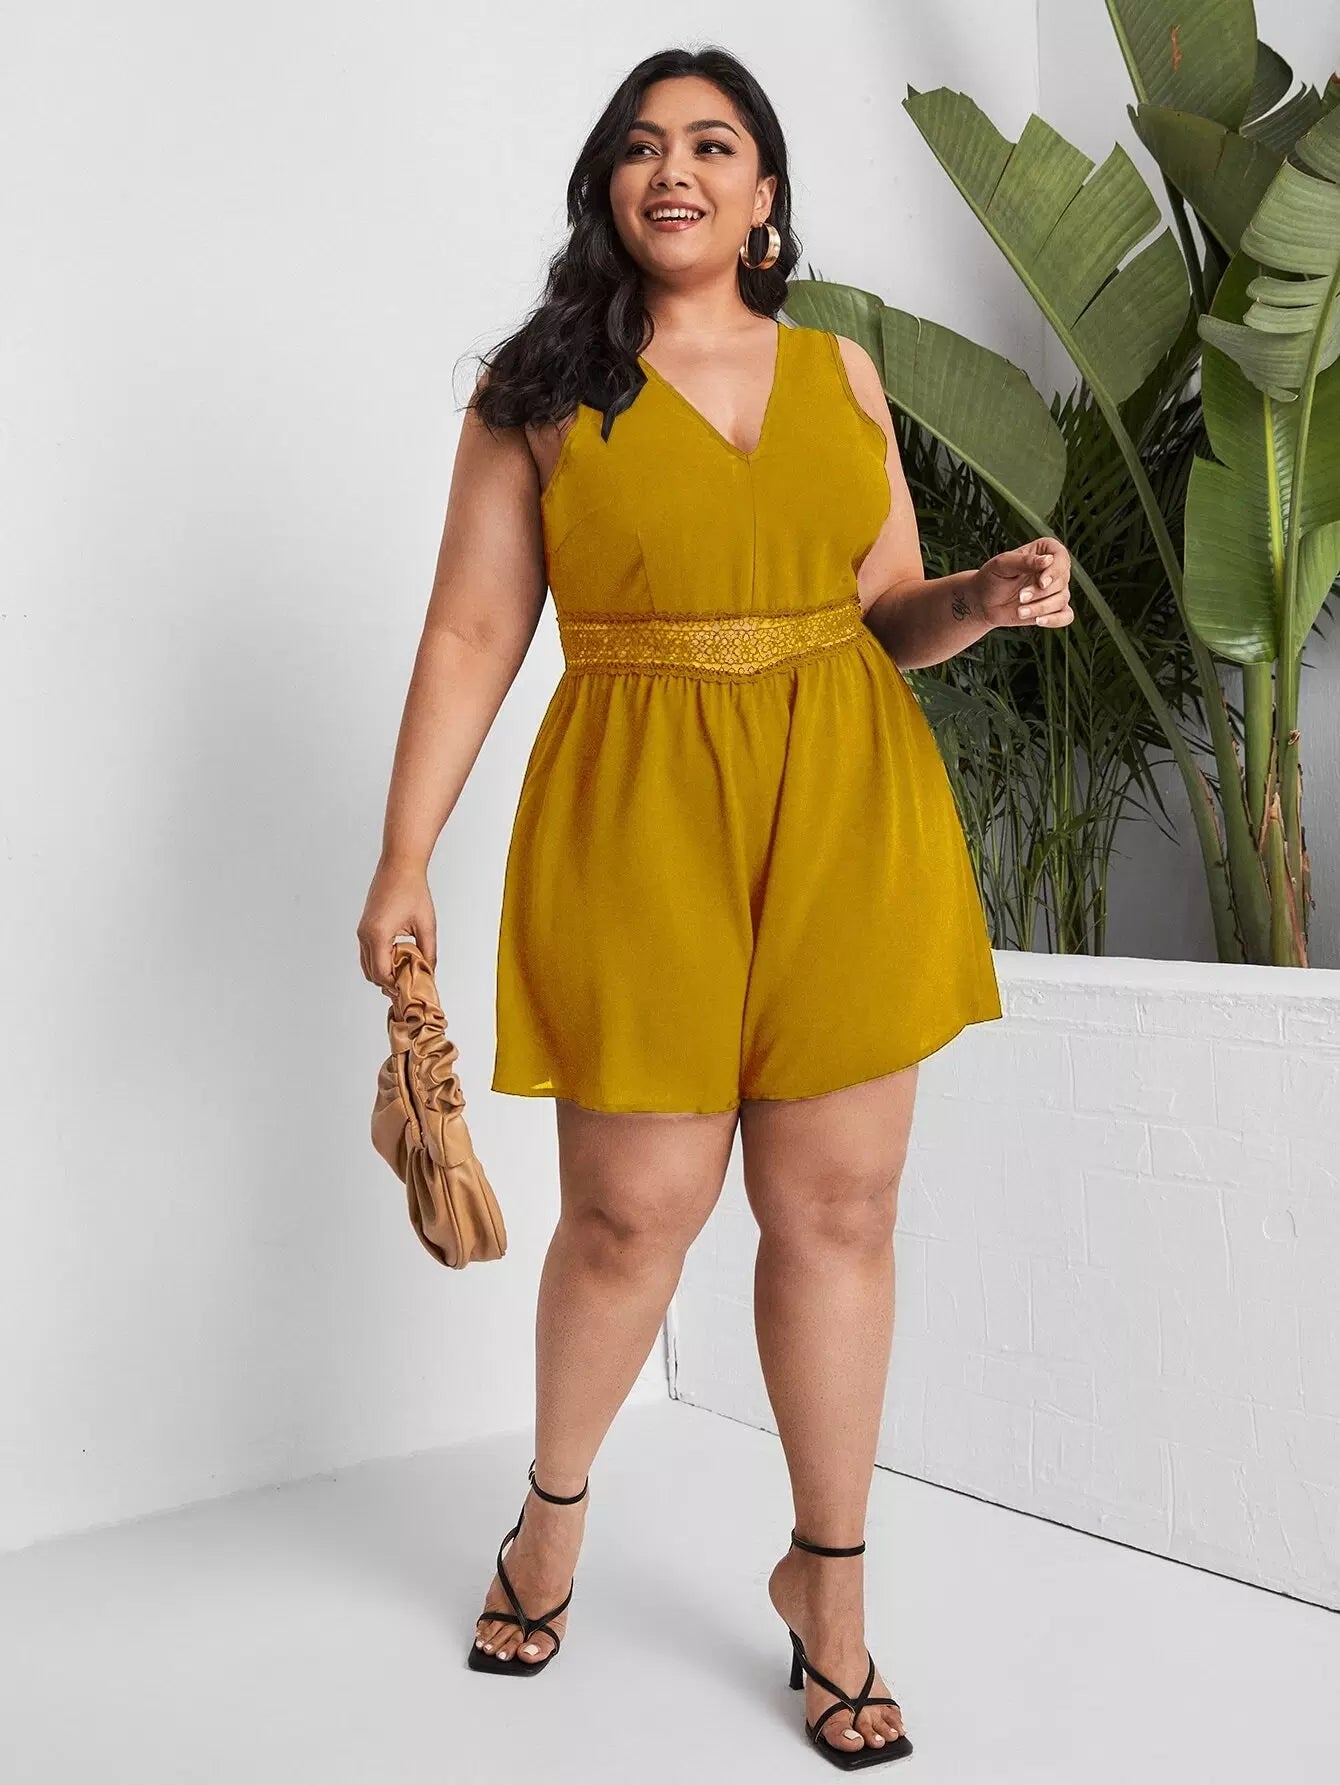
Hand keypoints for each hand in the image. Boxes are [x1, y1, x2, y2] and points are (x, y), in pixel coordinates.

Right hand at [357, 859, 436, 993]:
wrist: (399, 866)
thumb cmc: (413, 890)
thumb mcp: (427, 925)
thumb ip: (428, 952)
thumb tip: (429, 973)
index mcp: (378, 934)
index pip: (381, 973)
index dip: (394, 986)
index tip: (410, 991)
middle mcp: (365, 934)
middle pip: (372, 973)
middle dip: (389, 982)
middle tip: (409, 986)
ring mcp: (362, 931)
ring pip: (368, 965)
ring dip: (384, 972)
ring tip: (406, 974)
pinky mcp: (364, 928)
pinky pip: (368, 953)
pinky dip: (381, 961)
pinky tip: (399, 960)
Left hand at [974, 536, 1073, 630]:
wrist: (983, 602)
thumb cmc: (991, 578)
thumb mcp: (1002, 565)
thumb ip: (1024, 562)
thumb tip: (1048, 560)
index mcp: (1043, 551)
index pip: (1061, 556)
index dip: (1055, 570)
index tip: (1041, 582)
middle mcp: (1053, 570)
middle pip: (1062, 581)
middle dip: (1041, 593)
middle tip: (1020, 597)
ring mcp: (1055, 590)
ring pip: (1062, 599)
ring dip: (1041, 608)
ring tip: (1020, 611)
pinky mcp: (1053, 609)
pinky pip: (1066, 616)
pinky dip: (1055, 620)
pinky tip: (1038, 621)